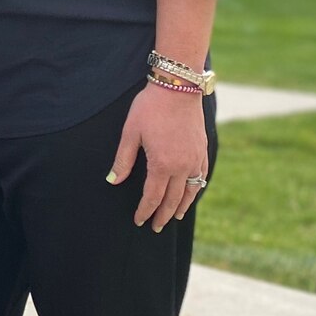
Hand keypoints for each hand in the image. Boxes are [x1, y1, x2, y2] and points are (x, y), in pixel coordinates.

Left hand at [108, 84, 208, 231]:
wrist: (178, 88)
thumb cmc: (150, 108)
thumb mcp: (130, 133)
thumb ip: (123, 160)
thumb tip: (113, 181)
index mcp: (162, 164)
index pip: (152, 197)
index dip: (145, 211)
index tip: (139, 221)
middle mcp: (182, 166)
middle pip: (172, 200)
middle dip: (163, 215)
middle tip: (156, 227)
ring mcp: (195, 159)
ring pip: (189, 191)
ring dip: (181, 206)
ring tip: (173, 217)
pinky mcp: (203, 150)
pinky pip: (200, 177)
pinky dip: (195, 189)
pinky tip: (190, 193)